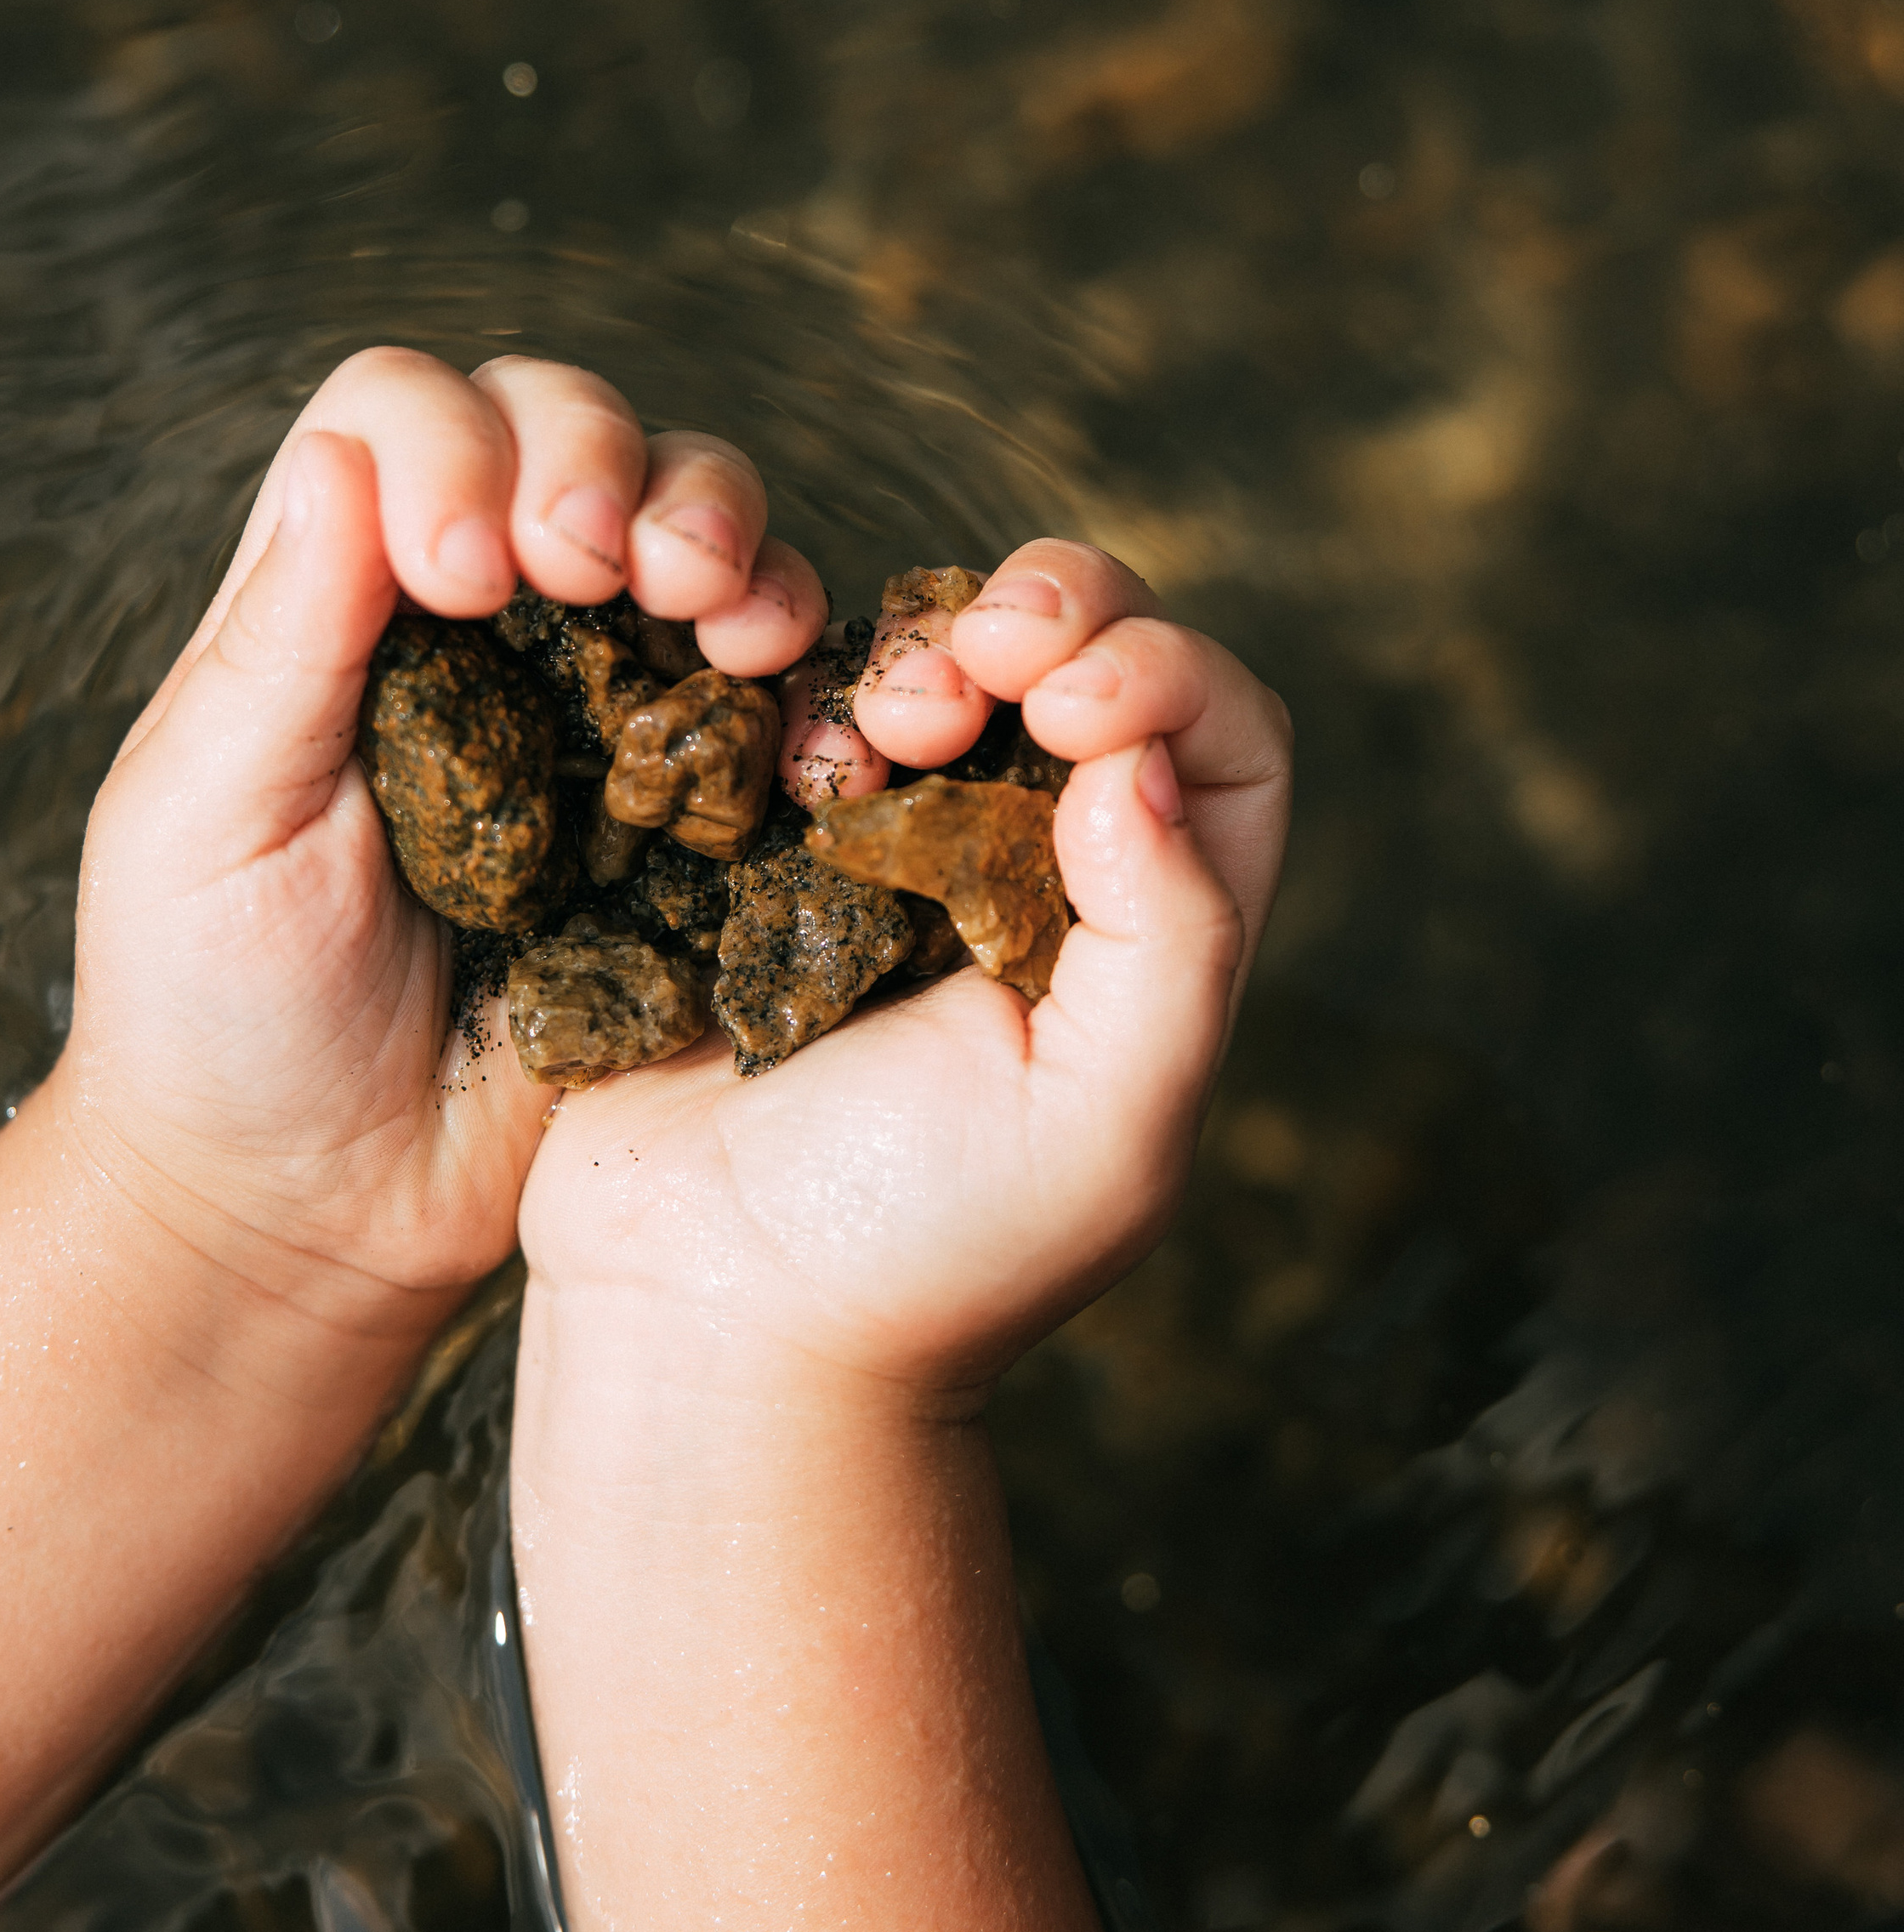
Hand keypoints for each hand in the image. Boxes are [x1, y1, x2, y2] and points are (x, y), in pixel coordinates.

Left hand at [55, 347, 825, 1323]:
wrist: (313, 1215)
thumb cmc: (214, 1018)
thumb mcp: (206, 818)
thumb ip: (283, 636)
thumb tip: (348, 451)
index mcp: (338, 596)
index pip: (409, 415)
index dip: (458, 445)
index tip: (465, 577)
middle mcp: (482, 621)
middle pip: (575, 432)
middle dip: (609, 463)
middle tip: (602, 569)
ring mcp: (603, 702)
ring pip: (697, 521)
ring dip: (722, 525)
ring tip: (717, 609)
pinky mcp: (699, 802)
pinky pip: (782, 682)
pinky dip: (806, 658)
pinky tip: (787, 688)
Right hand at [521, 543, 1290, 1395]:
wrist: (706, 1317)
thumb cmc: (927, 1252)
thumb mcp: (1109, 1124)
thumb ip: (1175, 942)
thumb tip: (1145, 765)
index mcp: (1152, 934)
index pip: (1224, 740)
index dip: (1169, 674)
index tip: (1073, 700)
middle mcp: (1040, 872)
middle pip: (1096, 659)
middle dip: (1050, 614)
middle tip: (976, 653)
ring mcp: (897, 849)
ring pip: (951, 659)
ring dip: (927, 643)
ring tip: (883, 725)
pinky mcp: (767, 847)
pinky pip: (805, 706)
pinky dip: (809, 689)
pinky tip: (799, 753)